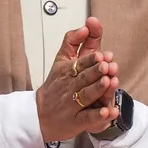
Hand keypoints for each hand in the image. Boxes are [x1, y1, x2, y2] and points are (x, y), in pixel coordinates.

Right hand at [36, 25, 119, 142]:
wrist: (39, 114)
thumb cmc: (55, 86)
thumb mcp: (61, 60)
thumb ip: (73, 41)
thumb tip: (86, 27)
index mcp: (67, 71)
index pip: (80, 63)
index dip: (91, 59)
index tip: (100, 55)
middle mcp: (70, 87)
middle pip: (84, 78)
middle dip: (95, 72)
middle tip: (106, 66)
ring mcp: (73, 105)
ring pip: (87, 96)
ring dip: (98, 89)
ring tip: (108, 82)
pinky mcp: (76, 121)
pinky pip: (87, 118)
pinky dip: (97, 116)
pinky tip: (107, 112)